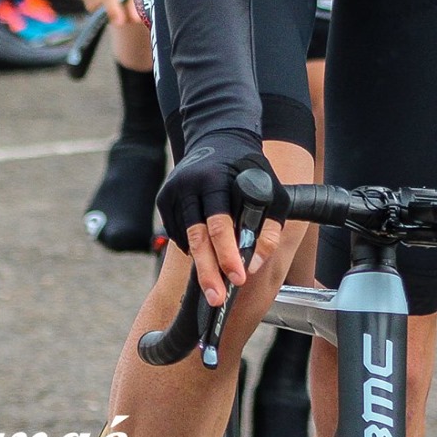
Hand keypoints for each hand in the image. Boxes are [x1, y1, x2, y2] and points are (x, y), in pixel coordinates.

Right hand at [157, 129, 289, 308]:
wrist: (219, 137)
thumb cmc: (250, 169)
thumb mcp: (272, 192)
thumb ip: (268, 230)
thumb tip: (253, 267)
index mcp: (216, 179)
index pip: (220, 224)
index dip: (228, 254)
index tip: (237, 279)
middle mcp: (189, 184)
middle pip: (197, 236)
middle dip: (208, 272)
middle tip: (216, 299)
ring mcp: (173, 190)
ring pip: (185, 237)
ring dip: (200, 263)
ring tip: (212, 286)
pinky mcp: (164, 197)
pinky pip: (177, 232)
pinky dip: (191, 247)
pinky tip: (204, 254)